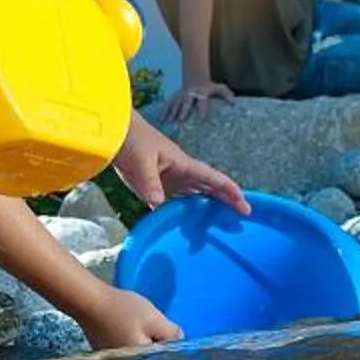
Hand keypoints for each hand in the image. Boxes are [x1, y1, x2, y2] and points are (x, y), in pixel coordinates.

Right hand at [76, 285, 180, 351]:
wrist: (88, 302)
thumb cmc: (122, 310)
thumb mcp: (154, 318)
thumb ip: (171, 333)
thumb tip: (180, 340)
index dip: (173, 350)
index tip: (175, 337)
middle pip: (151, 359)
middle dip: (158, 344)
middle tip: (160, 327)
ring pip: (139, 354)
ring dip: (144, 342)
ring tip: (142, 325)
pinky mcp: (106, 353)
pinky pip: (126, 350)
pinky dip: (131, 340)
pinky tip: (129, 327)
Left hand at [112, 109, 248, 213]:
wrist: (114, 133)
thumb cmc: (132, 140)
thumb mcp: (141, 161)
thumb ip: (150, 182)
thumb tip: (158, 204)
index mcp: (184, 165)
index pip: (213, 179)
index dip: (231, 191)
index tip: (245, 206)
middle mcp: (181, 173)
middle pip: (210, 188)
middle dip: (227, 200)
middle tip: (242, 217)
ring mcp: (170, 180)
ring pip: (195, 196)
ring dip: (209, 208)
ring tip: (221, 225)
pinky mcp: (157, 186)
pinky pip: (176, 201)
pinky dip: (185, 212)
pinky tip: (189, 225)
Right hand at [166, 78, 235, 124]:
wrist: (195, 79)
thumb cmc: (209, 88)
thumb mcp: (219, 88)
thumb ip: (226, 94)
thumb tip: (234, 103)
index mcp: (201, 92)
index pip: (202, 100)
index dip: (203, 109)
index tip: (203, 118)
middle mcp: (190, 93)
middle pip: (186, 101)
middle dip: (183, 109)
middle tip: (181, 118)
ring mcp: (180, 95)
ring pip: (175, 102)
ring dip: (171, 112)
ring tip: (168, 121)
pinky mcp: (174, 97)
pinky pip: (168, 104)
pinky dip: (164, 112)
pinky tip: (161, 120)